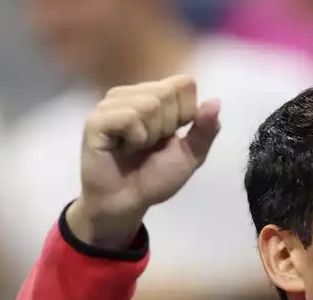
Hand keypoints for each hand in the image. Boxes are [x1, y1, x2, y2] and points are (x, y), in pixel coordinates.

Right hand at [67, 75, 221, 248]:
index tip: (171, 135)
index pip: (184, 84)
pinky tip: (123, 148)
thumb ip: (205, 130)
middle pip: (167, 92)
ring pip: (149, 103)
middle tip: (151, 145)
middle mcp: (131, 95)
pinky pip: (128, 117)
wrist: (127, 202)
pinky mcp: (96, 120)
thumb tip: (216, 101)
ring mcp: (111, 105)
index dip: (186, 113)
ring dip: (150, 134)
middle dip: (167, 125)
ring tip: (136, 147)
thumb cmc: (155, 178)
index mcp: (153, 97)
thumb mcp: (190, 156)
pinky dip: (135, 138)